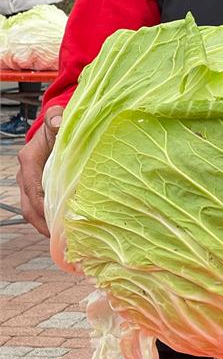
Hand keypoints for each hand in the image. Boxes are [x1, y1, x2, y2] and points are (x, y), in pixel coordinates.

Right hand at [16, 105, 62, 236]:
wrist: (53, 125)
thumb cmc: (58, 123)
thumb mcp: (57, 118)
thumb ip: (56, 118)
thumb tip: (58, 121)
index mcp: (29, 160)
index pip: (32, 187)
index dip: (41, 205)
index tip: (54, 220)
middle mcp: (25, 174)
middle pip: (29, 205)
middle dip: (42, 222)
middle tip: (58, 238)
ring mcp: (30, 183)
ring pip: (31, 209)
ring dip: (43, 224)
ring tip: (60, 240)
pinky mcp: (37, 188)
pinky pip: (38, 207)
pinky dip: (47, 219)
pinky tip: (61, 230)